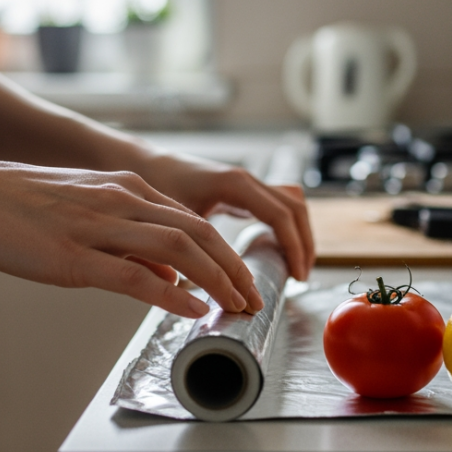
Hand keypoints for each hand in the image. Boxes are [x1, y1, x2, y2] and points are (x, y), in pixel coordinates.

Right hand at [0, 160, 264, 318]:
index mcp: (124, 188)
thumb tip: (168, 273)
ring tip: (236, 306)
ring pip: (179, 249)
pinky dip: (172, 294)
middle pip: (199, 232)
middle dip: (234, 268)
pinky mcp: (73, 255)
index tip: (242, 279)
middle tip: (252, 298)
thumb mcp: (84, 212)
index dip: (225, 252)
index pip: (192, 220)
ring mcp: (97, 226)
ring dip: (217, 280)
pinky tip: (192, 310)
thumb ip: (129, 239)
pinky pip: (135, 275)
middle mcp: (120, 200)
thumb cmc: (16, 206)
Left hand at [135, 151, 314, 281]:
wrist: (148, 165)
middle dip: (304, 243)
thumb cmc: (157, 186)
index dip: (293, 247)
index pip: (280, 216)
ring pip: (292, 205)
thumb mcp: (176, 218)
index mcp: (235, 184)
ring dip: (300, 235)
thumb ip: (198, 245)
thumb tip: (212, 286)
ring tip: (296, 268)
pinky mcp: (244, 191)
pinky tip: (279, 251)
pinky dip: (288, 227)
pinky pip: (279, 206)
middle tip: (301, 277)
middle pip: (295, 209)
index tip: (296, 276)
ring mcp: (248, 183)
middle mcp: (247, 180)